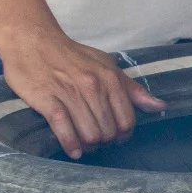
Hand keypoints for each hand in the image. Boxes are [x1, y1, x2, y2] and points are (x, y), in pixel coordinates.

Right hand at [0, 37, 166, 158]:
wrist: (32, 41)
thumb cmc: (71, 56)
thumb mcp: (106, 65)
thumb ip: (131, 88)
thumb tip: (159, 105)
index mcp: (110, 78)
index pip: (127, 119)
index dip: (124, 134)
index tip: (117, 137)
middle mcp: (92, 87)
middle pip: (109, 131)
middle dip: (106, 141)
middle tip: (99, 141)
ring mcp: (69, 94)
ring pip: (89, 134)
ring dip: (89, 146)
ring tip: (85, 145)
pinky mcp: (47, 100)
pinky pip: (64, 130)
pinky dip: (71, 145)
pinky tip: (74, 151)